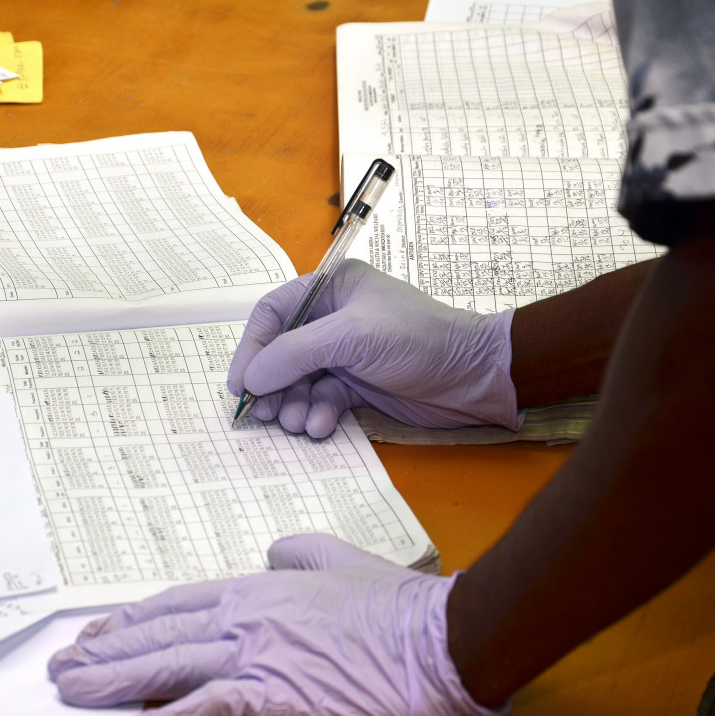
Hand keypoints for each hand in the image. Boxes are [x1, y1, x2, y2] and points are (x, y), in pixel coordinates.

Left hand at [48, 533, 509, 715]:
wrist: (436, 639)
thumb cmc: (393, 603)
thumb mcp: (336, 557)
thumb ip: (295, 551)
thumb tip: (269, 553)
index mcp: (257, 587)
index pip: (176, 603)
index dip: (130, 618)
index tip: (95, 630)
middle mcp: (244, 616)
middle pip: (158, 633)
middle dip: (104, 650)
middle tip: (61, 663)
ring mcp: (256, 654)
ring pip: (167, 666)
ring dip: (114, 680)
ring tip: (72, 689)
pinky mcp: (275, 695)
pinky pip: (207, 708)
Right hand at [226, 259, 517, 436]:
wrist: (474, 376)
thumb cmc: (417, 340)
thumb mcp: (352, 338)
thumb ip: (295, 353)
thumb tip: (250, 378)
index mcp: (331, 289)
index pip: (273, 314)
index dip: (252, 348)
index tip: (241, 384)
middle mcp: (334, 319)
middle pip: (282, 352)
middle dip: (272, 384)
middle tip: (263, 414)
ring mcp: (346, 354)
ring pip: (299, 381)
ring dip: (293, 404)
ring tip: (295, 423)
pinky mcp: (358, 385)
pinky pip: (322, 399)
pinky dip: (317, 414)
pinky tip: (321, 426)